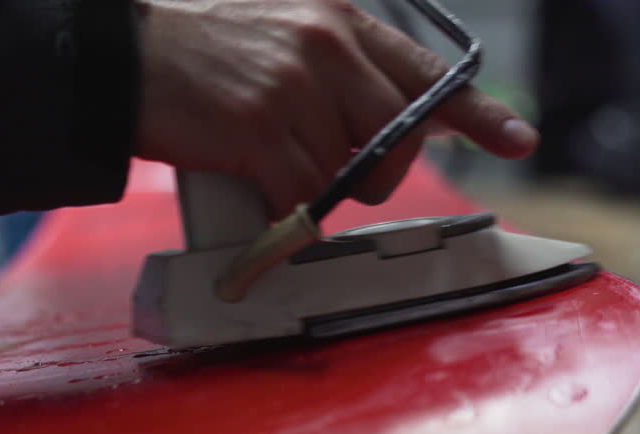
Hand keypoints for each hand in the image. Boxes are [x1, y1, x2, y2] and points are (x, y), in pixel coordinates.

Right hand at [134, 0, 538, 216]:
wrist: (123, 59)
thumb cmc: (199, 55)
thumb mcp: (280, 34)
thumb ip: (337, 72)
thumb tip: (381, 128)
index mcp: (337, 21)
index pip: (424, 70)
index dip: (475, 111)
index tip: (515, 139)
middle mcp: (325, 46)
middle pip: (396, 134)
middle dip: (376, 170)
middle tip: (335, 170)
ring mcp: (294, 87)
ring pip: (347, 172)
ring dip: (316, 187)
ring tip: (272, 164)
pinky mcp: (261, 130)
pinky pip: (302, 194)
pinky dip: (283, 206)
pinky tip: (255, 184)